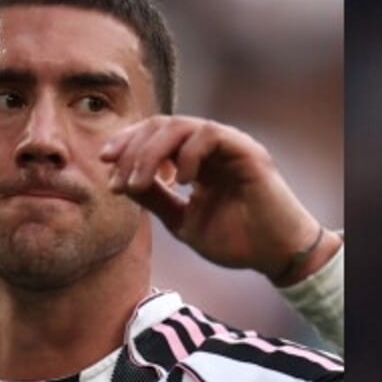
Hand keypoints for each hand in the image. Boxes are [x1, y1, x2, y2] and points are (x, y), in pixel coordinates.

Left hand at [100, 116, 334, 283]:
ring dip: (152, 152)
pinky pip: (209, 135)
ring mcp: (229, 145)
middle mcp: (211, 147)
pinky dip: (188, 154)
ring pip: (181, 126)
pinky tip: (181, 181)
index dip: (128, 145)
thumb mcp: (182, 220)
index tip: (106, 167)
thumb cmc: (236, 241)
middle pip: (162, 126)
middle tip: (116, 174)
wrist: (274, 255)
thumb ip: (155, 198)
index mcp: (196, 160)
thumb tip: (123, 181)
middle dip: (132, 146)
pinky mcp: (246, 150)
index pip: (156, 137)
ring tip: (140, 183)